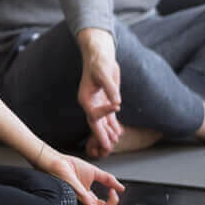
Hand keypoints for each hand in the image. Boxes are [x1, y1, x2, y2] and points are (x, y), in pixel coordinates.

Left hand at [39, 149, 134, 204]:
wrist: (58, 161)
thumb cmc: (71, 167)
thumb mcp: (95, 173)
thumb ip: (108, 179)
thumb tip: (121, 188)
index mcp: (89, 199)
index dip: (114, 201)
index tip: (114, 190)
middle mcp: (86, 203)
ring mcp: (82, 201)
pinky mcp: (79, 196)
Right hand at [77, 30, 121, 154]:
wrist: (100, 55)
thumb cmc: (99, 62)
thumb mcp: (104, 73)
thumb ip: (110, 89)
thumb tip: (117, 103)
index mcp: (85, 98)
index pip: (93, 112)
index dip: (105, 112)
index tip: (116, 105)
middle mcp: (89, 103)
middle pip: (94, 123)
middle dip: (101, 135)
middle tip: (107, 148)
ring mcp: (97, 103)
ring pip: (102, 122)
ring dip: (108, 133)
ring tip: (114, 144)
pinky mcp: (106, 101)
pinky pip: (109, 117)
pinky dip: (113, 125)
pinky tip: (118, 133)